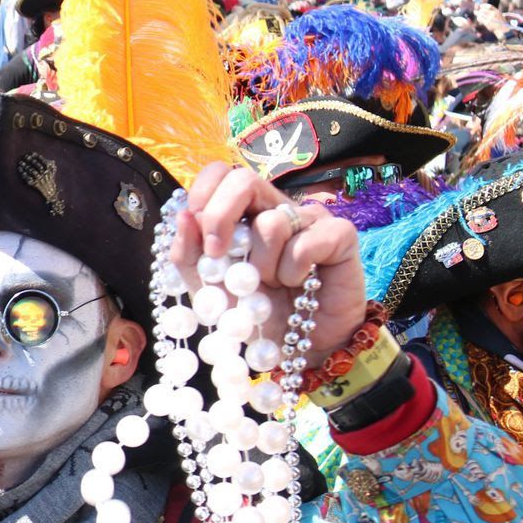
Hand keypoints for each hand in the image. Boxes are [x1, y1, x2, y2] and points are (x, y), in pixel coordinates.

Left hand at [169, 162, 365, 365]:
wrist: (295, 347)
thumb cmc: (252, 314)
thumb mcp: (207, 288)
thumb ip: (188, 254)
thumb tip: (182, 215)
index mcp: (242, 213)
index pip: (219, 175)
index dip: (203, 196)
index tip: (199, 238)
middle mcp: (275, 207)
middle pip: (243, 179)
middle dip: (220, 218)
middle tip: (218, 256)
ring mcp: (309, 218)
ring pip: (271, 222)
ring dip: (260, 265)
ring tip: (270, 284)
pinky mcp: (339, 234)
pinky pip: (305, 243)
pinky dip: (292, 271)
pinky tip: (297, 283)